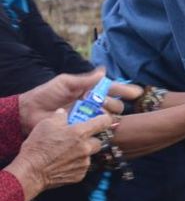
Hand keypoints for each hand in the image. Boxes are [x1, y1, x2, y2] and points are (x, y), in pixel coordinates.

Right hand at [4, 109, 110, 200]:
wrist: (31, 171)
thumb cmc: (38, 146)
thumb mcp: (46, 124)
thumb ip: (60, 116)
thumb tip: (64, 113)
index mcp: (80, 133)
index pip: (104, 122)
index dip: (105, 119)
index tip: (103, 119)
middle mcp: (86, 148)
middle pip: (99, 141)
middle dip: (91, 139)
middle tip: (80, 140)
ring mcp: (84, 163)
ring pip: (90, 155)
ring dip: (83, 153)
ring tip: (68, 153)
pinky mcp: (80, 175)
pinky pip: (83, 167)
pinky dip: (77, 164)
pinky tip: (65, 163)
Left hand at [17, 68, 140, 133]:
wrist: (30, 112)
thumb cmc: (46, 94)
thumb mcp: (65, 82)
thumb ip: (86, 79)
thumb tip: (104, 71)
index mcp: (90, 90)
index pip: (113, 89)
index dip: (126, 90)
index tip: (137, 93)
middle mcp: (93, 104)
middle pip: (115, 105)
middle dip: (114, 104)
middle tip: (104, 104)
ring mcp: (89, 117)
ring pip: (109, 117)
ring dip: (109, 115)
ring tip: (99, 114)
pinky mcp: (84, 129)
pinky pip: (99, 129)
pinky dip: (103, 128)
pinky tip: (105, 128)